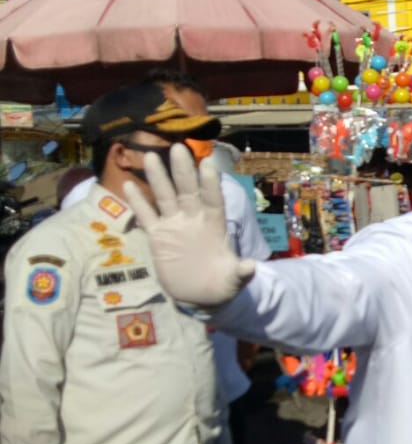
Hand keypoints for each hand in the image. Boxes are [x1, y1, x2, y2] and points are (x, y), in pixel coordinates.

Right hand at [125, 144, 257, 307]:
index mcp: (215, 225)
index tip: (208, 163)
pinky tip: (128, 184)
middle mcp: (194, 219)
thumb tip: (251, 267)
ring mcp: (175, 226)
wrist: (201, 295)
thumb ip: (241, 272)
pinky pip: (147, 215)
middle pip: (188, 191)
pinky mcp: (158, 237)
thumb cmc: (222, 283)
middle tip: (178, 148)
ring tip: (151, 156)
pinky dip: (137, 201)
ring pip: (165, 196)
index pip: (213, 199)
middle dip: (183, 171)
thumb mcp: (234, 280)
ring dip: (158, 178)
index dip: (210, 183)